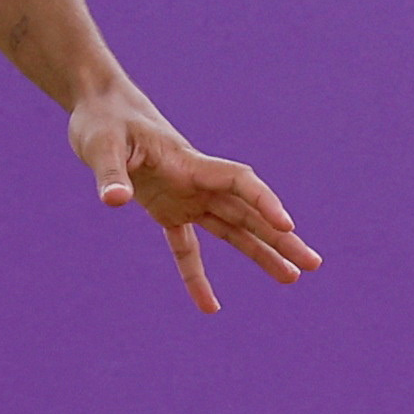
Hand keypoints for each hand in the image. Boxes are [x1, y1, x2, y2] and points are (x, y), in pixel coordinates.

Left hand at [72, 84, 315, 314]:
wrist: (100, 107)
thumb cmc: (103, 120)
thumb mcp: (100, 144)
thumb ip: (110, 174)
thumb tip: (116, 201)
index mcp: (188, 162)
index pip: (239, 181)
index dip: (264, 201)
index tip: (286, 225)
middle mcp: (195, 182)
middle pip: (247, 212)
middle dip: (280, 237)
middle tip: (312, 264)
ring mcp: (184, 197)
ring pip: (231, 229)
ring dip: (260, 252)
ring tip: (291, 277)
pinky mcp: (166, 210)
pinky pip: (187, 248)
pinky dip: (196, 276)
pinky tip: (209, 307)